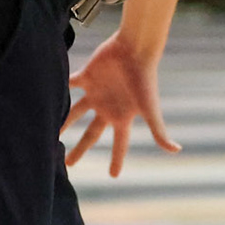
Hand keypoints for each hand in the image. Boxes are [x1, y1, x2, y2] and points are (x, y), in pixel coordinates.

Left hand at [63, 32, 181, 177]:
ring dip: (64, 122)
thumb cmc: (145, 79)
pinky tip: (48, 94)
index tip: (113, 175)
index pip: (119, 144)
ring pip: (75, 111)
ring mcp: (97, 92)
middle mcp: (108, 106)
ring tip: (50, 133)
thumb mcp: (151, 110)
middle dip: (81, 148)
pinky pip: (70, 83)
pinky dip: (60, 87)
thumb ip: (159, 132)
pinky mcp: (87, 75)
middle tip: (68, 164)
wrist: (135, 49)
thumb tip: (177, 150)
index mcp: (122, 117)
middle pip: (91, 133)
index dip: (117, 160)